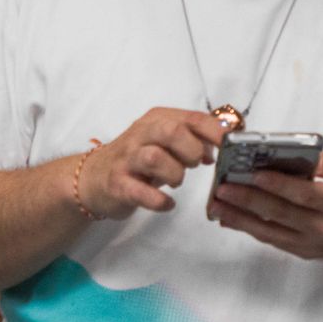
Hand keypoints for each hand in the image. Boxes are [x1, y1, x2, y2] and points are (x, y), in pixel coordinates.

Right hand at [76, 108, 225, 218]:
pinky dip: (159, 201)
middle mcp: (141, 135)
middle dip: (192, 150)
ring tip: (176, 181)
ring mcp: (126, 159)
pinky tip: (166, 203)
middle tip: (195, 164)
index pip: (192, 118)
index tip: (230, 146)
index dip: (215, 132)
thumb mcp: (166, 143)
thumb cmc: (138, 160)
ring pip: (155, 157)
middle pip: (172, 131)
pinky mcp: (117, 184)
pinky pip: (140, 192)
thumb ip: (195, 139)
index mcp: (158, 120)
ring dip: (174, 173)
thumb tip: (222, 145)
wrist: (93, 178)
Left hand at [209, 147, 322, 260]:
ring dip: (241, 218)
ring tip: (216, 205)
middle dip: (248, 199)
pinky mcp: (307, 252)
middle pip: (281, 213)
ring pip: (271, 231)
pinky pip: (275, 240)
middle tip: (222, 187)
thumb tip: (306, 158)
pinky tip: (231, 217)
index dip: (278, 184)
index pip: (304, 194)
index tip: (253, 172)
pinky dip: (251, 229)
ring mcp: (315, 244)